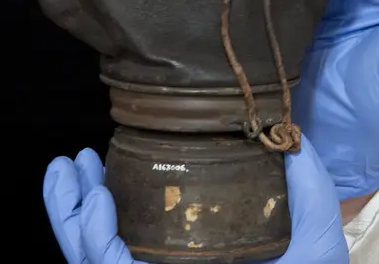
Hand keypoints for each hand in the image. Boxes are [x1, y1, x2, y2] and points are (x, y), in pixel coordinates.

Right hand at [42, 135, 348, 263]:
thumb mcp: (311, 220)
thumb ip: (301, 175)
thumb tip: (286, 129)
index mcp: (195, 257)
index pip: (141, 230)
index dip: (114, 195)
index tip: (104, 156)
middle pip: (105, 242)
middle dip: (76, 202)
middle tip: (72, 160)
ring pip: (93, 254)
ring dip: (71, 213)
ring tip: (67, 170)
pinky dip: (96, 237)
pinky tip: (98, 200)